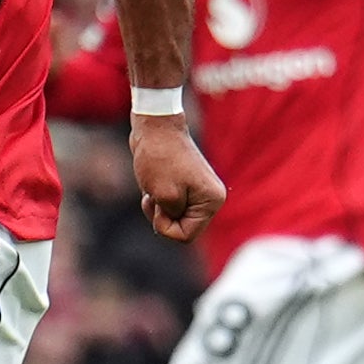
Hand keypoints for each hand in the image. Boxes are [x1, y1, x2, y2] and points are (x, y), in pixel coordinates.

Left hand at [130, 114, 223, 242]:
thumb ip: (172, 218)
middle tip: (153, 196)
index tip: (157, 204)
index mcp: (212, 202)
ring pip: (174, 218)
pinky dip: (158, 200)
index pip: (186, 236)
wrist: (155, 127)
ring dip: (158, 208)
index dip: (164, 226)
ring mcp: (200, 191)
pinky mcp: (187, 185)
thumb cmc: (159, 159)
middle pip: (182, 228)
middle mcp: (211, 198)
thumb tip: (174, 218)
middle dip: (162, 217)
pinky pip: (170, 206)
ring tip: (152, 189)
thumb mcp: (164, 196)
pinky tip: (152, 186)